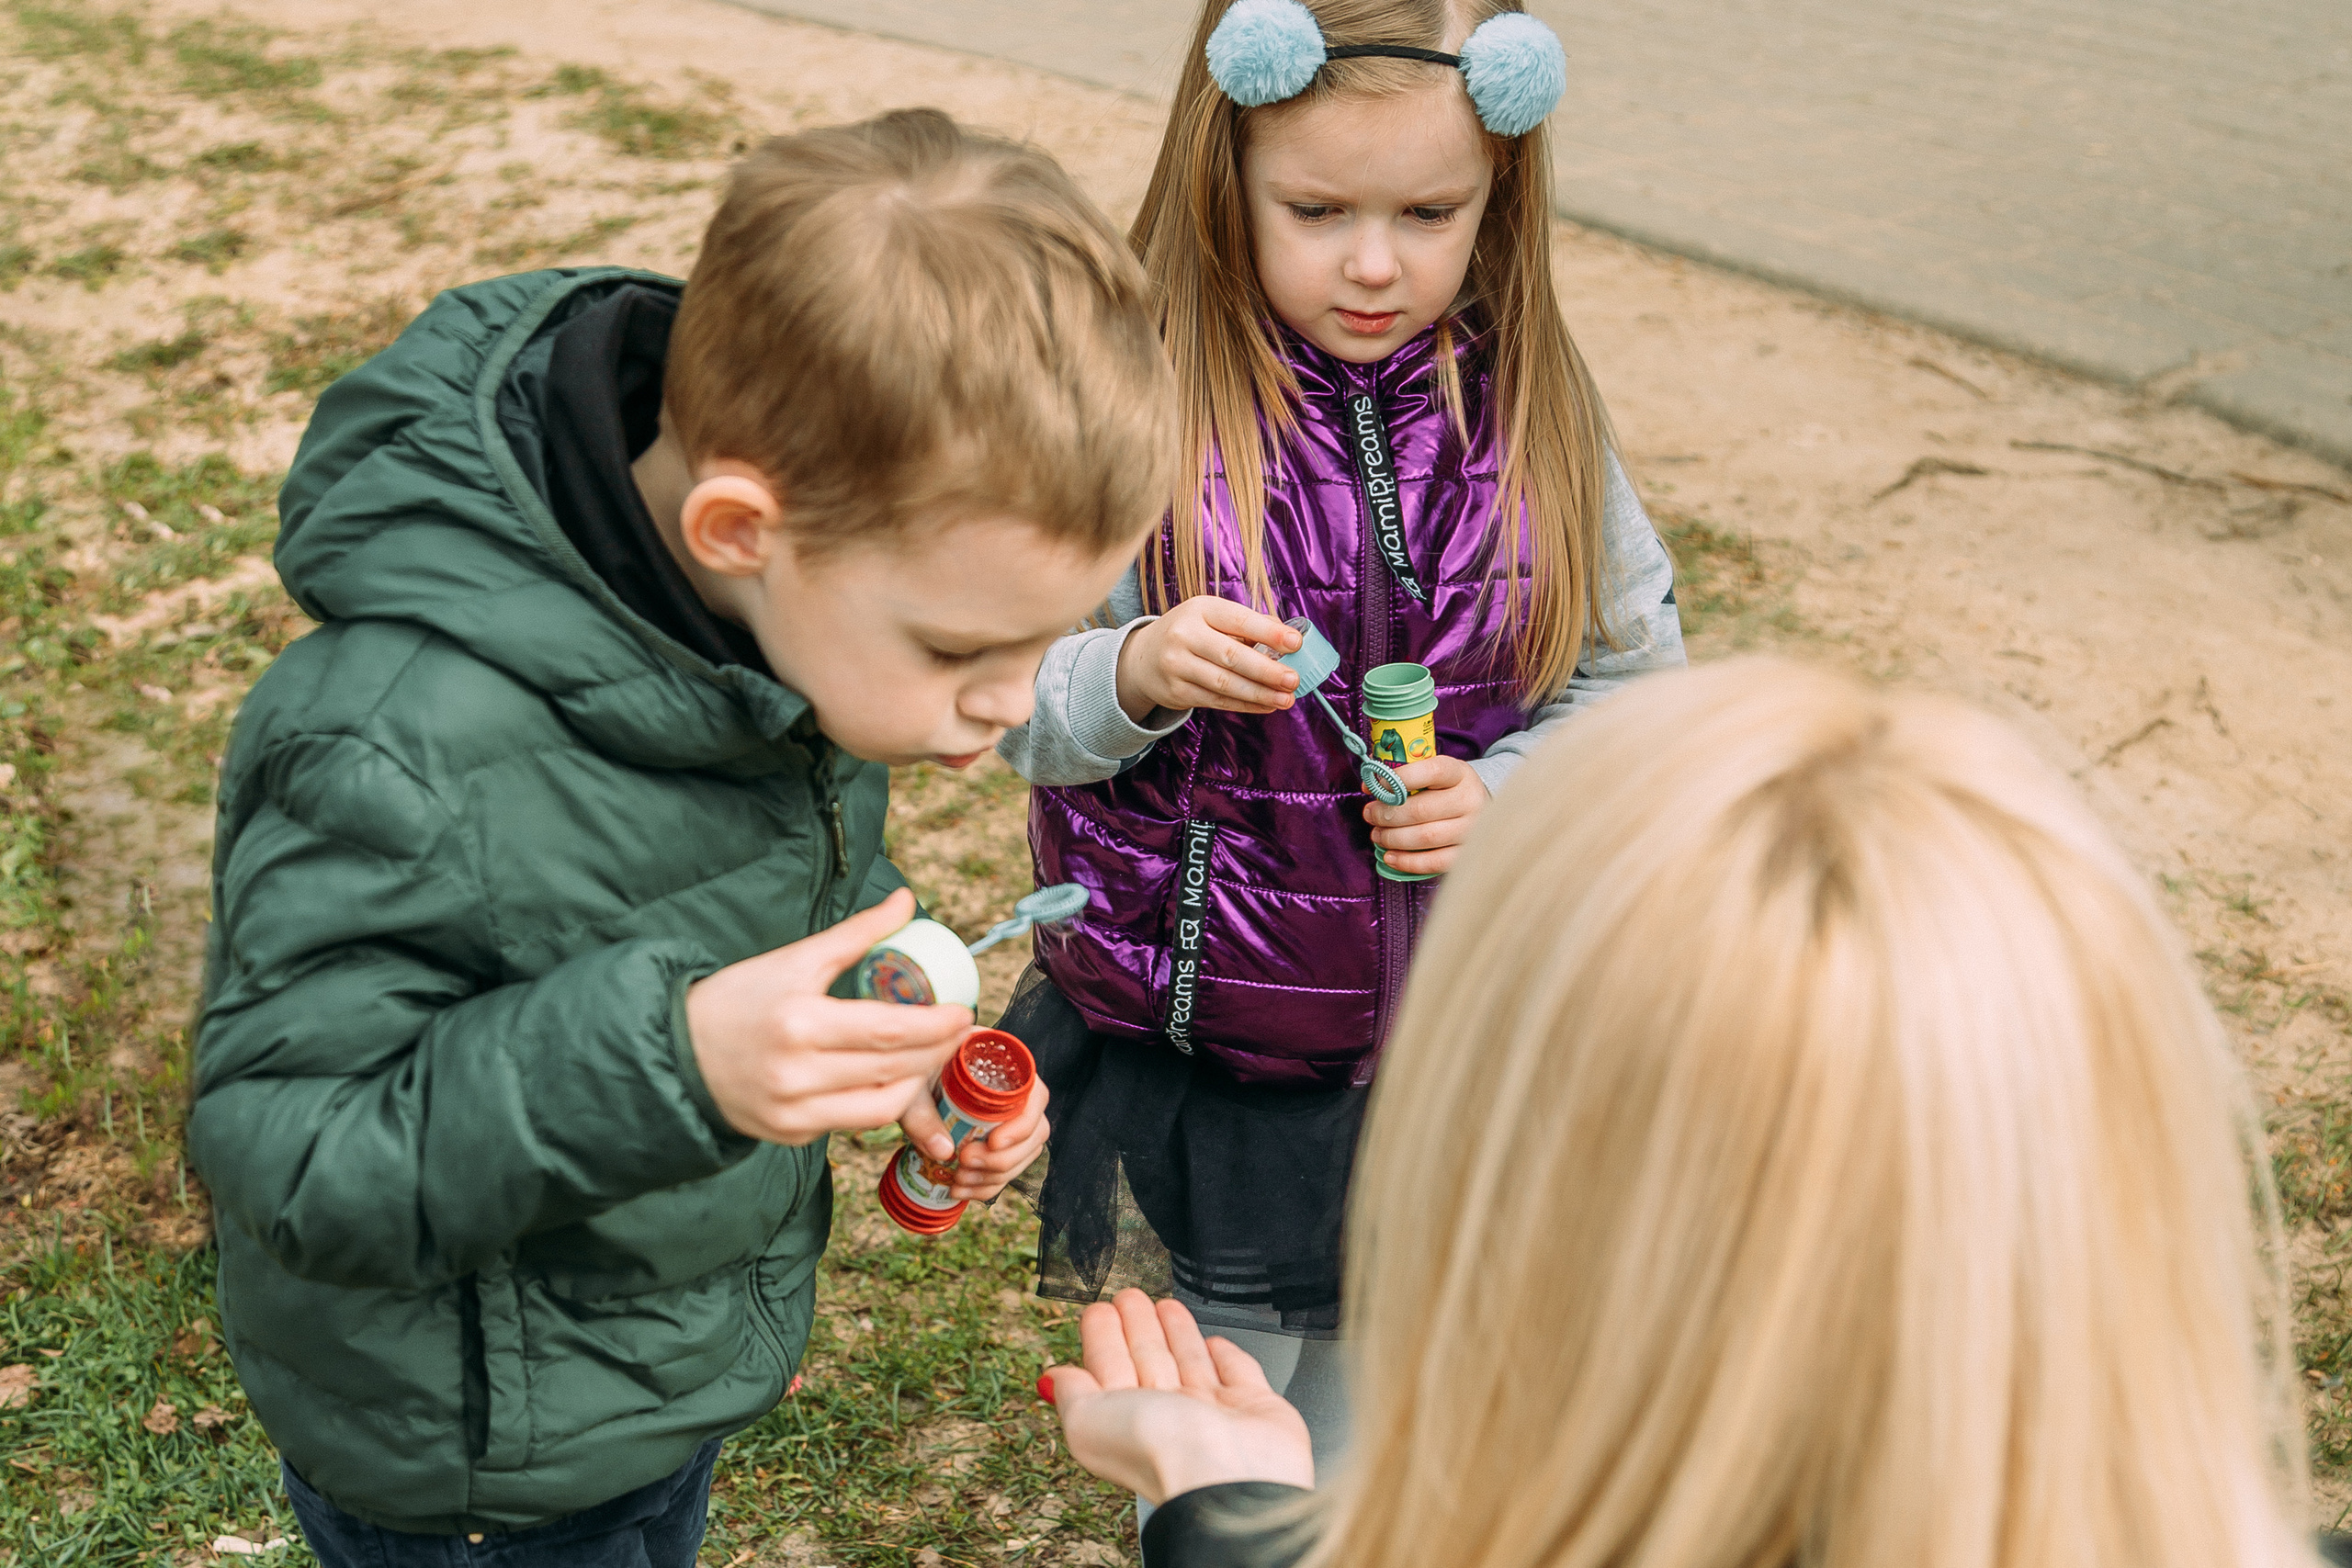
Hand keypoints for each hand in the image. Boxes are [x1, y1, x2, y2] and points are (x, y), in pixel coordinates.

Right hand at [685, 889, 970, 1144]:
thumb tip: (906, 900)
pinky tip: (890, 1076)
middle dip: (937, 1052)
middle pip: (893, 1069)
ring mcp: (794, 1112)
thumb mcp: (793, 959)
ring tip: (930, 1055)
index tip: (962, 1012)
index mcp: (800, 1024)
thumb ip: (856, 933)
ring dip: (916, 1082)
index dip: (935, 1025)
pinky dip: (878, 1099)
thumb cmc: (737, 998)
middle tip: (958, 1032)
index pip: (888, 1030)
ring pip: (881, 1106)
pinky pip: (852, 1122)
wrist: (674, 1052)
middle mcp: (797, 1075)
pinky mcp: (790, 1134)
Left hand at [898, 1074, 1050, 1199]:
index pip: (1035, 1097)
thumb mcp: (912, 1087)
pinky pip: (1008, 1170)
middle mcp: (1015, 1094)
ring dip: (994, 1176)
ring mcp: (1011, 1121)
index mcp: (1003, 1068)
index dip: (1022, 1125)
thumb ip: (922, 1114)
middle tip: (966, 1162)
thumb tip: (945, 1152)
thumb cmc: (912, 1075)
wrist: (905, 1083)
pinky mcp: (999, 1143)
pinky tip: (960, 1190)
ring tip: (959, 1180)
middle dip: (1002, 1159)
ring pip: (1024, 1155)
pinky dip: (987, 1186)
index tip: (993, 1142)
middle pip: (1034, 1133)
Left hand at [1041, 1289, 1312, 1504]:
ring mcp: (1212, 1413)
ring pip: (1189, 1361)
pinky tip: (1216, 1342)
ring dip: (1175, 1333)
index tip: (1098, 1310)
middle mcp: (1166, 1418)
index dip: (1102, 1337)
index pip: (1108, 1366)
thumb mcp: (1088, 1420)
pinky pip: (1238, 1372)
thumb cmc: (1161, 1452)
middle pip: (1146, 1360)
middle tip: (1129, 1296)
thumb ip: (1071, 1394)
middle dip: (1136, 1327)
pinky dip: (1227, 1355)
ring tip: (1164, 1304)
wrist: (1231, 1477)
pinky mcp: (1256, 1407)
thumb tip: (1051, 1380)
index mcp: (1124, 1419)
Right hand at [1115, 597, 1301, 721]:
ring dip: (1260, 694)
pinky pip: (1217, 701)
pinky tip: (1266, 705)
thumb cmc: (1190, 633)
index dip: (1269, 633)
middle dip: (1267, 670)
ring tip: (1286, 699)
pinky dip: (1245, 705)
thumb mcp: (1212, 617)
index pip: (1239, 620)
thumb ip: (1248, 625)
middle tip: (1293, 679)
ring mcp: (1177, 665)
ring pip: (1225, 684)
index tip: (1295, 643)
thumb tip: (1287, 636)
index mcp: (1200, 609)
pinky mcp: (1177, 692)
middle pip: (1232, 656)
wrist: (1143, 658)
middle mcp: (1184, 635)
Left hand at [1363, 754, 1488, 876]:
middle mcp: (1469, 800)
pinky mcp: (1467, 854)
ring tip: (1378, 835)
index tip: (1376, 787)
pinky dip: (1408, 862)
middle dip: (1387, 815)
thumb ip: (1404, 776)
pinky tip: (1390, 857)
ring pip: (1426, 837)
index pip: (1431, 771)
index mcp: (1459, 774)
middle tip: (1370, 815)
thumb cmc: (1447, 790)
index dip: (1399, 779)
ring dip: (1393, 839)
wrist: (1480, 808)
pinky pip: (1435, 862)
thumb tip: (1368, 785)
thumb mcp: (1433, 774)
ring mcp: (1472, 829)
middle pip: (1421, 810)